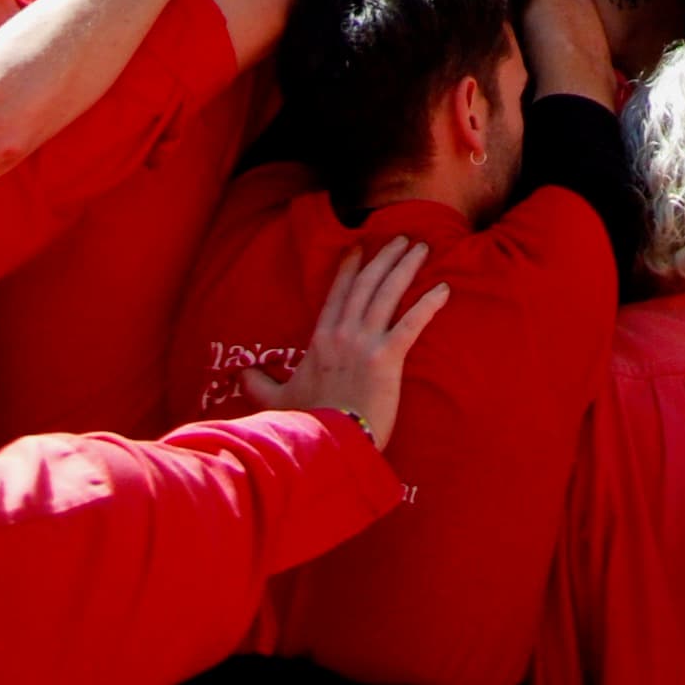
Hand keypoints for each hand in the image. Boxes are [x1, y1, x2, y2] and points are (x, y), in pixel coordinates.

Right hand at [246, 234, 448, 450]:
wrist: (329, 445)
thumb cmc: (306, 425)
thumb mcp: (278, 402)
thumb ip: (260, 385)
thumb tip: (241, 375)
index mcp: (321, 340)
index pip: (337, 294)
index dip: (349, 269)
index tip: (359, 247)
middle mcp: (343, 334)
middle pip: (366, 285)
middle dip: (385, 258)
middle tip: (402, 239)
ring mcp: (365, 343)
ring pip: (388, 294)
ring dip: (406, 268)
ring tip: (422, 249)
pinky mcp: (387, 358)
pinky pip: (412, 323)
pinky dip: (429, 304)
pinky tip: (443, 290)